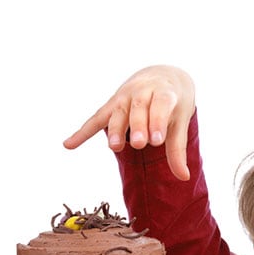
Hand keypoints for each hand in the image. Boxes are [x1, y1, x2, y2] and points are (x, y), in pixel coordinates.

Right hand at [64, 65, 195, 180]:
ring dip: (115, 129)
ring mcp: (125, 96)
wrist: (162, 76)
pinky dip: (82, 131)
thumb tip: (185, 178)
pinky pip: (96, 118)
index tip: (157, 140)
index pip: (161, 104)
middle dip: (137, 126)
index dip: (157, 121)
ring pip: (118, 112)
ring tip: (115, 148)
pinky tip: (68, 145)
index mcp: (164, 92)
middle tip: (139, 144)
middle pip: (138, 108)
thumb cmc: (174, 103)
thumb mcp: (180, 121)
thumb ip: (178, 149)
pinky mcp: (112, 104)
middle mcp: (143, 90)